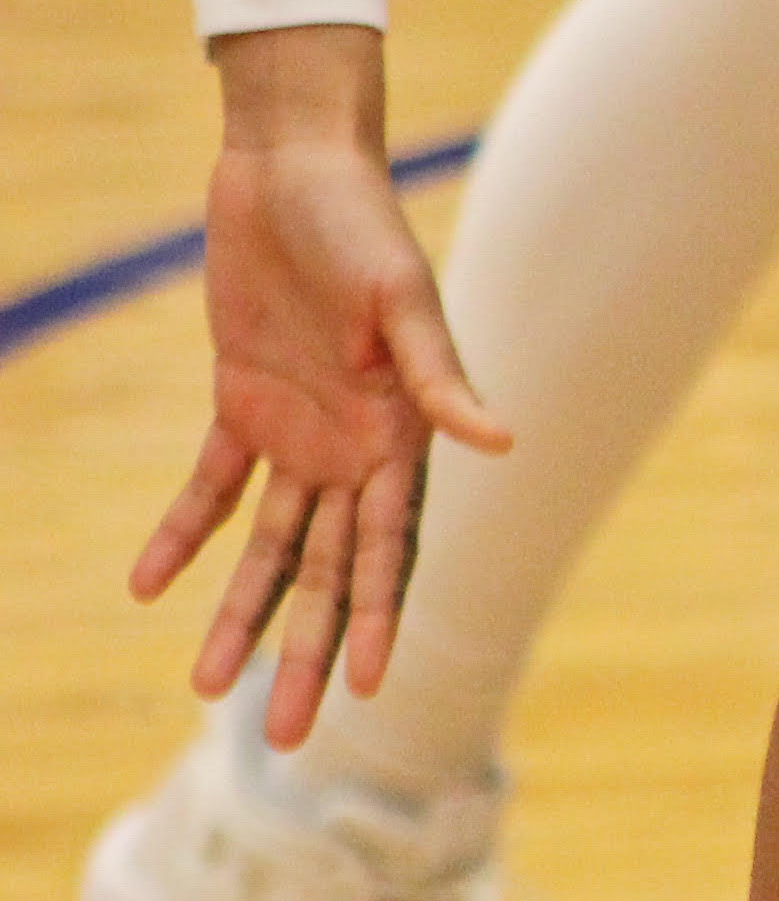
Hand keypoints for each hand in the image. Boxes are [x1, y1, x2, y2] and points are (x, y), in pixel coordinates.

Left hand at [135, 28, 509, 747]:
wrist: (289, 165)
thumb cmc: (361, 224)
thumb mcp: (402, 300)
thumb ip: (440, 378)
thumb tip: (503, 441)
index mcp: (400, 431)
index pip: (387, 547)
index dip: (373, 616)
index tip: (360, 687)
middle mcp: (355, 446)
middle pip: (326, 570)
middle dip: (305, 649)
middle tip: (281, 734)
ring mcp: (298, 429)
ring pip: (268, 546)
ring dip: (241, 614)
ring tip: (210, 687)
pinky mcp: (242, 404)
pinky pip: (213, 486)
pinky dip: (185, 536)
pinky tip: (152, 586)